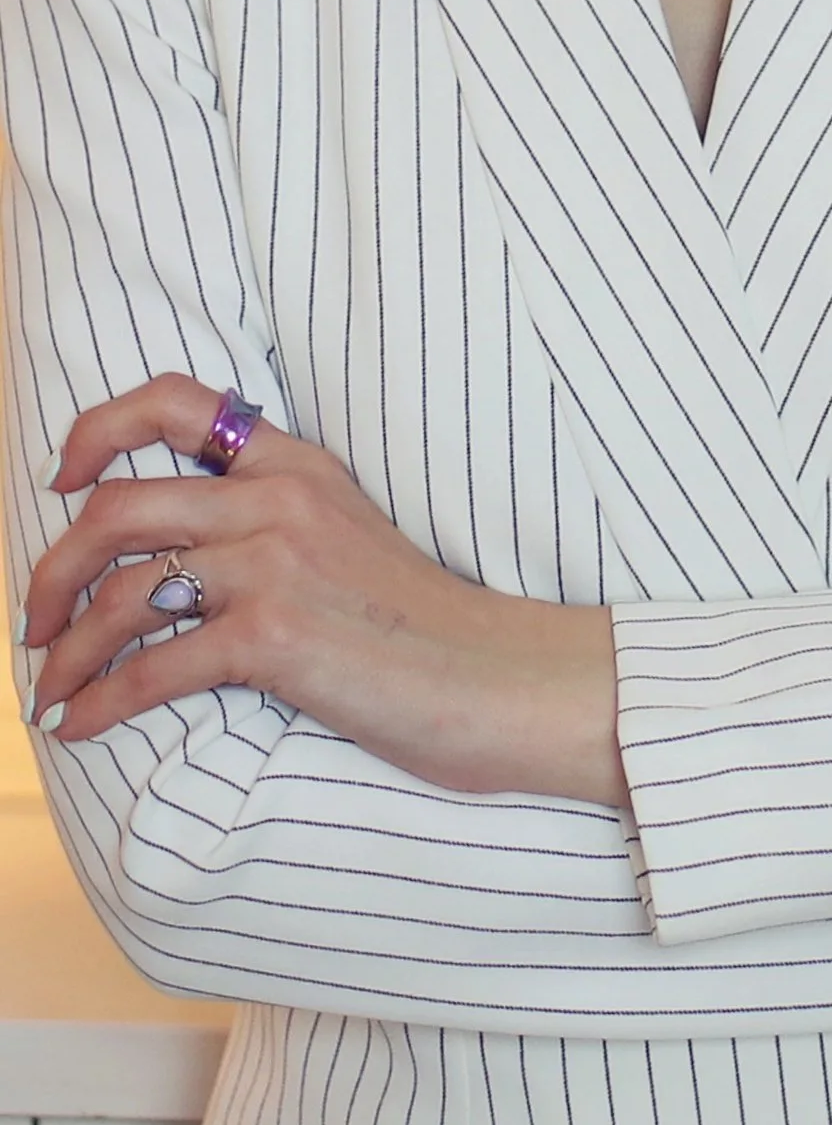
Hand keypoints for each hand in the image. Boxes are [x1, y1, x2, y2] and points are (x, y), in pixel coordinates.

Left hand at [22, 376, 627, 808]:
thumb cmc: (420, 624)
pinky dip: (99, 702)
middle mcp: (279, 497)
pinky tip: (82, 723)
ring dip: (68, 649)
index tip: (63, 479)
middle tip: (36, 622)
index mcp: (297, 463)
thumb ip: (270, 522)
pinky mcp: (274, 634)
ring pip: (123, 590)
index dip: (99, 429)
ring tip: (51, 689)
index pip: (175, 401)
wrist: (493, 677)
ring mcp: (276, 562)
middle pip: (118, 507)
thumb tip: (172, 556)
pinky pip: (152, 667)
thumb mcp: (346, 537)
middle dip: (52, 570)